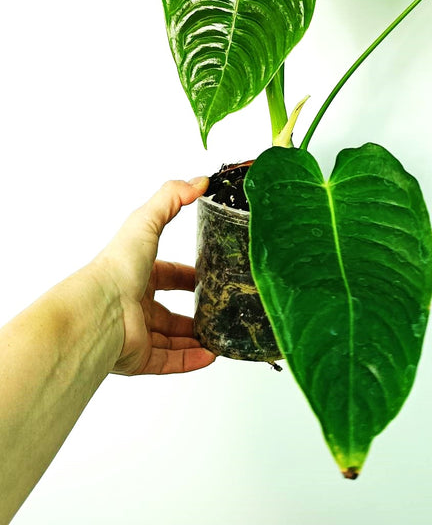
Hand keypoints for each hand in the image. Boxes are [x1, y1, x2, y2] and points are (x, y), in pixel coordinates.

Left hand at [91, 177, 216, 374]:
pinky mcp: (139, 358)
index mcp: (137, 274)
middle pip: (169, 311)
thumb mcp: (147, 221)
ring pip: (171, 339)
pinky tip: (211, 355)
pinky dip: (190, 360)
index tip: (212, 275)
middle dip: (195, 312)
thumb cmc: (117, 266)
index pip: (168, 275)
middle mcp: (135, 304)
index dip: (189, 276)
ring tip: (222, 336)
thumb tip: (198, 180)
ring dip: (197, 339)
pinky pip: (168, 362)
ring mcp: (137, 333)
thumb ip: (172, 197)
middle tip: (220, 309)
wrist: (98, 312)